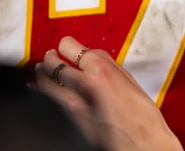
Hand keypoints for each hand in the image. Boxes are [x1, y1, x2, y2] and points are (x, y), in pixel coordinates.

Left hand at [36, 36, 182, 150]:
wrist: (142, 145)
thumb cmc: (143, 118)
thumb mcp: (129, 82)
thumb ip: (108, 67)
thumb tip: (93, 58)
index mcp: (100, 70)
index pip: (68, 46)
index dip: (66, 44)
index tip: (66, 44)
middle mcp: (83, 86)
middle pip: (52, 65)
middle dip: (49, 58)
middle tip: (49, 55)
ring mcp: (74, 106)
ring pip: (46, 85)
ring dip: (42, 75)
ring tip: (41, 70)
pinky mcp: (71, 122)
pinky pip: (52, 103)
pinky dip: (45, 95)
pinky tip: (42, 92)